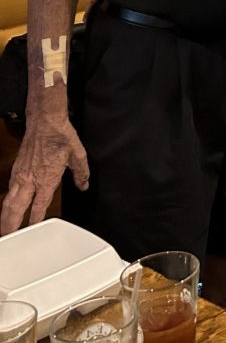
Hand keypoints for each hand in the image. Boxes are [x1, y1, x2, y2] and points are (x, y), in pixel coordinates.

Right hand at [0, 115, 88, 233]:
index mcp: (47, 178)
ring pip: (8, 201)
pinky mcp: (16, 169)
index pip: (39, 206)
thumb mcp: (78, 155)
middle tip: (9, 238)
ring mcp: (20, 175)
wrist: (45, 121)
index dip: (36, 221)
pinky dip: (6, 203)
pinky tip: (7, 208)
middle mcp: (30, 179)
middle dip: (11, 225)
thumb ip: (81, 173)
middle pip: (16, 208)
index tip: (34, 232)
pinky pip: (9, 191)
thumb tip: (83, 185)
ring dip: (5, 217)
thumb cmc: (60, 136)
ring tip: (5, 230)